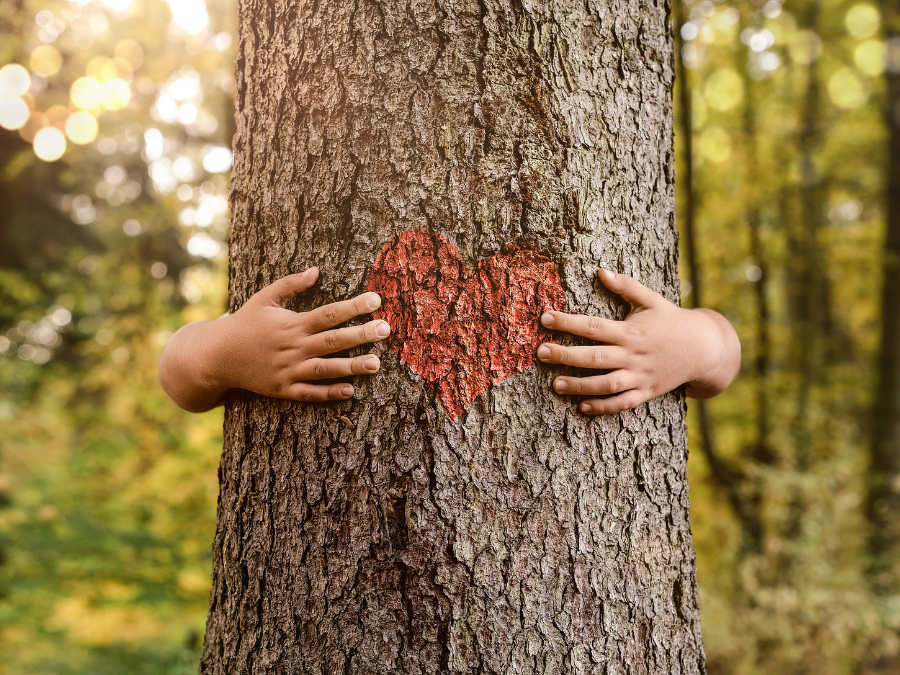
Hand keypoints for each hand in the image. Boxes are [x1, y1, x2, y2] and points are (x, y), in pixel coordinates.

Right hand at [159, 268, 390, 411]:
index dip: (354, 307)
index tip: (377, 300)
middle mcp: (293, 347)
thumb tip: (317, 270)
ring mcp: (288, 370)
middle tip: (386, 329)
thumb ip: (291, 284)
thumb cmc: (245, 323)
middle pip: (333, 341)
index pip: (329, 313)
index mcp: (291, 323)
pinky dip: (329, 393)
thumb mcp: (265, 298)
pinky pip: (309, 393)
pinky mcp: (283, 390)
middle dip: (361, 335)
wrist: (217, 356)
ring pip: (325, 369)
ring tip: (377, 364)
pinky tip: (351, 391)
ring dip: (352, 367)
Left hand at [536, 269, 739, 414]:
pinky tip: (582, 406)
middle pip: (595, 357)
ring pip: (606, 384)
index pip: (593, 326)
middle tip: (540, 352)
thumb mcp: (651, 300)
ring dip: (580, 385)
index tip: (544, 318)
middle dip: (566, 355)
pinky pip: (622, 403)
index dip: (567, 322)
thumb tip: (601, 270)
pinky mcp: (646, 392)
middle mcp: (633, 355)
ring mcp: (640, 376)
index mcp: (631, 331)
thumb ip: (626, 286)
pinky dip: (603, 407)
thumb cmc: (672, 321)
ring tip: (555, 384)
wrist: (704, 348)